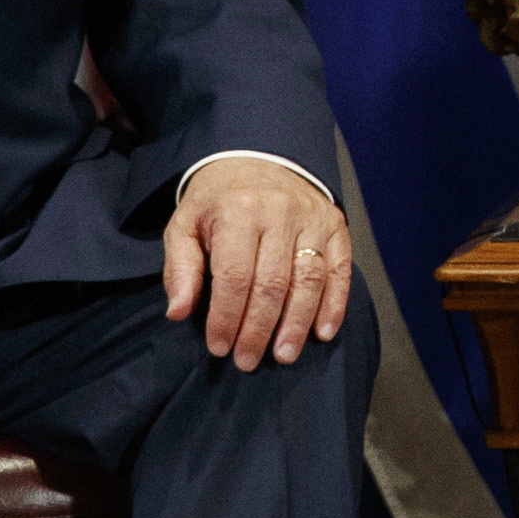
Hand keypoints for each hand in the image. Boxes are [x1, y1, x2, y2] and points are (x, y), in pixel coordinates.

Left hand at [164, 155, 351, 368]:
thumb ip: (180, 269)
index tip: (220, 347)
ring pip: (309, 280)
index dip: (227, 317)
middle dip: (259, 329)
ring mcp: (311, 218)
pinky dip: (334, 304)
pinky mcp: (334, 224)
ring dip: (297, 323)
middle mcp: (279, 213)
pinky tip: (323, 333)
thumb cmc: (217, 201)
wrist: (256, 156)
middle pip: (273, 283)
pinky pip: (340, 269)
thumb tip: (179, 312)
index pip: (235, 276)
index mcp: (237, 212)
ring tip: (284, 355)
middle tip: (247, 361)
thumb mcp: (185, 225)